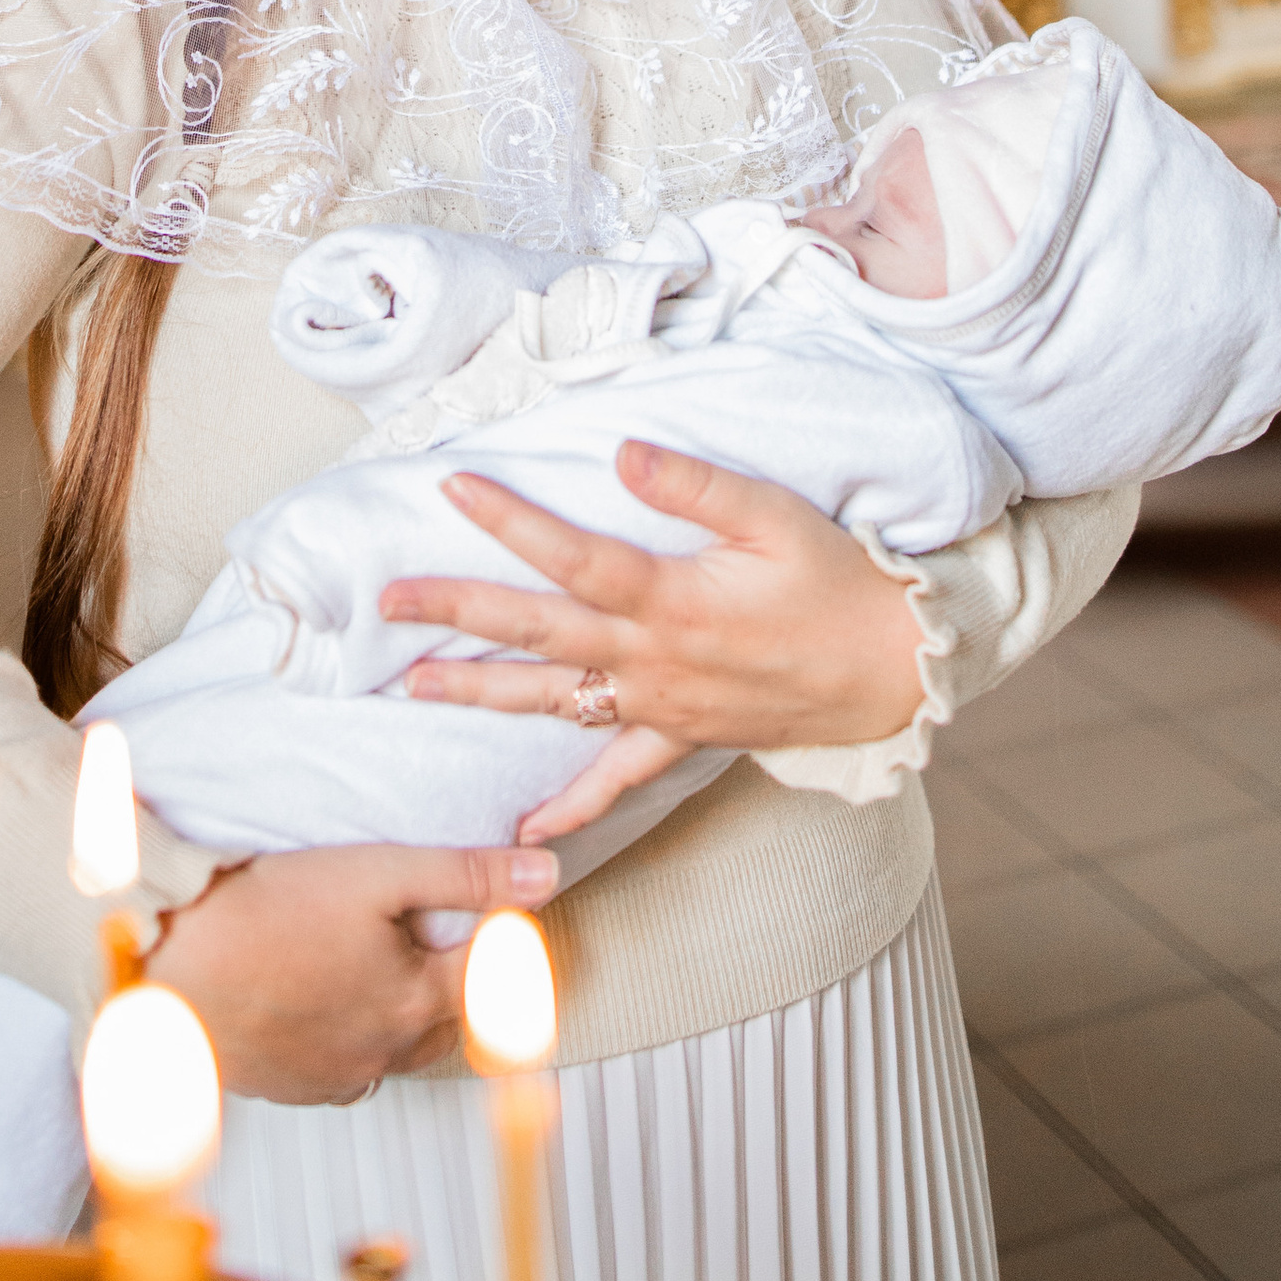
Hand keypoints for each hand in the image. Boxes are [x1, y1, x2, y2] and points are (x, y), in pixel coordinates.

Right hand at [145, 838, 557, 1103]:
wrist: (169, 960)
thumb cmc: (267, 910)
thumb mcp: (378, 873)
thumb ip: (467, 876)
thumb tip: (547, 877)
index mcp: (416, 1002)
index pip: (493, 976)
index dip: (502, 937)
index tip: (497, 911)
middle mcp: (385, 1055)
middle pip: (448, 1019)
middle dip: (457, 980)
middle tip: (438, 934)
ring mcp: (335, 1078)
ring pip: (396, 1047)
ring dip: (402, 1012)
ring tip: (377, 964)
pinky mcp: (290, 1088)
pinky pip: (345, 1070)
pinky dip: (351, 1037)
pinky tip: (325, 1000)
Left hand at [382, 443, 924, 841]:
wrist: (892, 668)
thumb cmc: (837, 581)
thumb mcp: (775, 516)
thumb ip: (696, 485)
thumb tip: (622, 453)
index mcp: (672, 600)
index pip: (571, 557)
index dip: (510, 523)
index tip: (452, 488)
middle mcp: (653, 660)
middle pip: (537, 633)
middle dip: (456, 614)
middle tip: (388, 598)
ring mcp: (662, 707)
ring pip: (554, 702)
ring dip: (480, 694)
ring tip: (412, 686)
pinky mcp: (683, 738)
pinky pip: (617, 778)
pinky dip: (570, 805)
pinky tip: (524, 828)